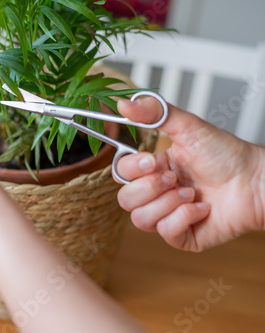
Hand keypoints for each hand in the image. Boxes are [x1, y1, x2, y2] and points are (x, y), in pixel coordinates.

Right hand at [115, 98, 264, 251]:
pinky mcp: (183, 236)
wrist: (257, 180)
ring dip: (167, 203)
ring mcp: (168, 216)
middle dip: (151, 188)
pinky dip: (183, 218)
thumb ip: (154, 113)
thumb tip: (123, 103)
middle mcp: (157, 194)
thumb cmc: (228, 154)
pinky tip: (201, 208)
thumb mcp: (188, 127)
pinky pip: (165, 232)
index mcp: (153, 169)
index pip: (121, 173)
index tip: (153, 160)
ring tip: (191, 194)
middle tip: (175, 178)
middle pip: (125, 200)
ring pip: (140, 220)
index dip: (133, 169)